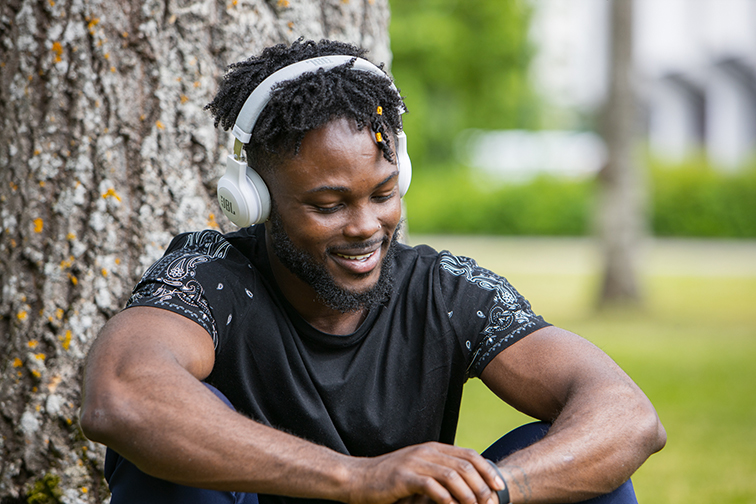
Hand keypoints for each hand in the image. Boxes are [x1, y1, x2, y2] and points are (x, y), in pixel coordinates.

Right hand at [345, 442, 503, 503]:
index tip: (499, 486)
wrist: (359, 478)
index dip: (487, 470)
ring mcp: (415, 462)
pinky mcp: (404, 476)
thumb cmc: (390, 480)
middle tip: (489, 503)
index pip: (468, 455)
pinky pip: (432, 486)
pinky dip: (446, 499)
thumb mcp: (418, 469)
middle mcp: (427, 452)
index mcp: (433, 448)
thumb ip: (438, 470)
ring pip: (452, 475)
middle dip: (482, 485)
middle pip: (465, 465)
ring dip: (468, 494)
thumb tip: (466, 483)